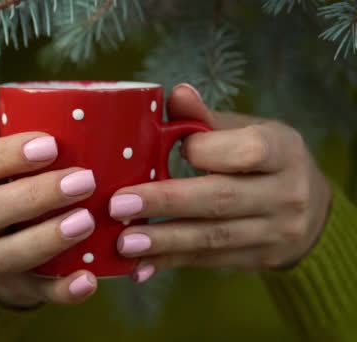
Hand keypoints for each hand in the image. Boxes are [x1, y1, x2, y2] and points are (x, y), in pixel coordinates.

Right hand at [0, 99, 97, 307]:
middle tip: (84, 180)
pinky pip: (38, 292)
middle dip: (37, 195)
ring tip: (87, 221)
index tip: (51, 144)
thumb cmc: (4, 187)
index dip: (8, 154)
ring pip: (11, 254)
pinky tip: (89, 279)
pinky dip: (63, 290)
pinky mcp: (20, 287)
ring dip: (49, 238)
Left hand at [110, 84, 331, 282]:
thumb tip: (177, 94)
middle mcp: (286, 194)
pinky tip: (140, 265)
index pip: (246, 152)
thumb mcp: (249, 131)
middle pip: (221, 198)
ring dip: (164, 241)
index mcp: (283, 151)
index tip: (176, 150)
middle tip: (119, 205)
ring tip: (123, 241)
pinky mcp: (261, 259)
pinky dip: (172, 261)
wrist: (312, 209)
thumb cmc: (267, 160)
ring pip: (213, 237)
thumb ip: (207, 118)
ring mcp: (276, 232)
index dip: (207, 151)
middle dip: (166, 202)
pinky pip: (210, 261)